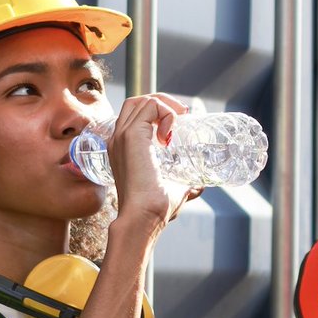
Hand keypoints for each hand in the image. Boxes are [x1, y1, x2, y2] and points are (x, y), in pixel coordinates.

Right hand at [104, 92, 192, 232]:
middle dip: (163, 102)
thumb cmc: (156, 209)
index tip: (180, 121)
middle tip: (183, 115)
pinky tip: (172, 134)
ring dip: (166, 105)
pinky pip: (150, 107)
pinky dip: (166, 113)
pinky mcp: (131, 136)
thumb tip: (200, 186)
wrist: (144, 217)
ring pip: (142, 100)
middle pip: (137, 102)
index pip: (136, 115)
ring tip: (180, 120)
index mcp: (123, 149)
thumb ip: (185, 185)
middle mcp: (118, 139)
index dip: (159, 111)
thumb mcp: (172, 189)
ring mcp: (122, 136)